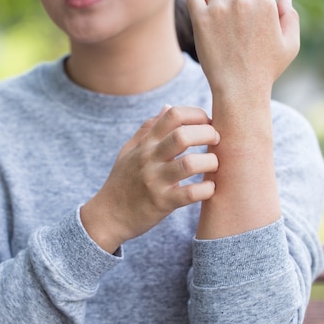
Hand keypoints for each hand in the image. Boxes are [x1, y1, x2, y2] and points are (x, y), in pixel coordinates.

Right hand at [81, 106, 219, 252]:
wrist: (107, 217)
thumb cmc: (122, 182)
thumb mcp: (129, 151)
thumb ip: (148, 129)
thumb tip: (167, 107)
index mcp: (146, 143)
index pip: (173, 114)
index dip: (196, 114)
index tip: (207, 122)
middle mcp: (149, 159)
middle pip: (183, 135)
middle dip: (208, 133)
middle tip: (217, 140)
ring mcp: (155, 181)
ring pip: (190, 164)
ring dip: (210, 162)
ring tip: (214, 164)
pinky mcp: (162, 203)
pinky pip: (190, 194)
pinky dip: (206, 189)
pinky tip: (209, 188)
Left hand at [187, 0, 299, 102]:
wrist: (240, 90)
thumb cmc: (265, 71)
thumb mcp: (289, 46)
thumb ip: (290, 18)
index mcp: (266, 3)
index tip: (245, 0)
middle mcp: (243, 2)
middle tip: (229, 11)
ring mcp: (220, 9)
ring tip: (216, 16)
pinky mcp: (201, 20)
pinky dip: (197, 3)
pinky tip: (203, 18)